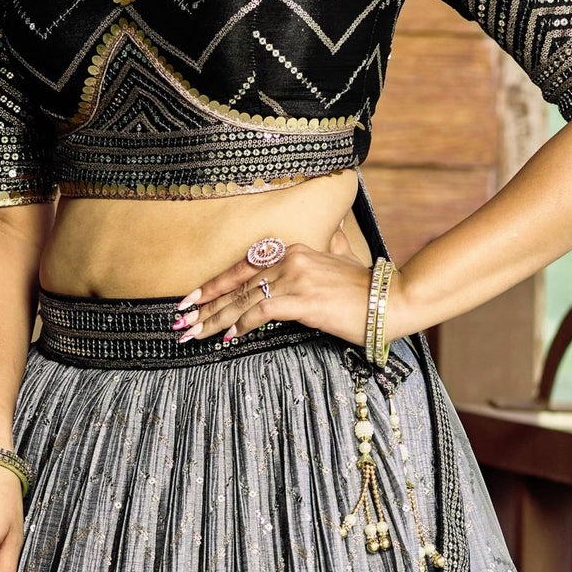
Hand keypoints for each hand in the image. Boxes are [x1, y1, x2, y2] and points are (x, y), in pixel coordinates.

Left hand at [172, 223, 391, 348]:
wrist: (390, 301)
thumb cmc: (366, 289)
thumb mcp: (344, 259)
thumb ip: (332, 246)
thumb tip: (333, 234)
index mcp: (294, 250)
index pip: (243, 268)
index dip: (214, 285)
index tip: (191, 299)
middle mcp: (290, 259)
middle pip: (236, 285)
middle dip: (205, 306)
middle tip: (181, 321)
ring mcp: (295, 278)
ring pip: (242, 300)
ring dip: (214, 320)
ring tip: (194, 334)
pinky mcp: (301, 300)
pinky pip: (260, 312)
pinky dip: (241, 325)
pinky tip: (228, 338)